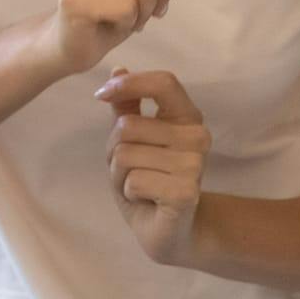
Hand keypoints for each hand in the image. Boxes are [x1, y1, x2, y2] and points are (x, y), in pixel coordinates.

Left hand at [96, 68, 211, 266]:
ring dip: (120, 176)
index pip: (164, 82)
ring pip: (126, 155)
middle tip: (130, 170)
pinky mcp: (185, 191)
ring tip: (140, 186)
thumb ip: (128, 106)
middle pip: (128, 126)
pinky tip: (147, 201)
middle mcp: (197, 136)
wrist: (170, 230)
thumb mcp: (134, 142)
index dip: (130, 83)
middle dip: (114, 151)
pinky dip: (129, 193)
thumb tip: (118, 68)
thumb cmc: (151, 181)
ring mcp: (194, 164)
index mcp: (187, 117)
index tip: (102, 94)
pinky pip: (134, 181)